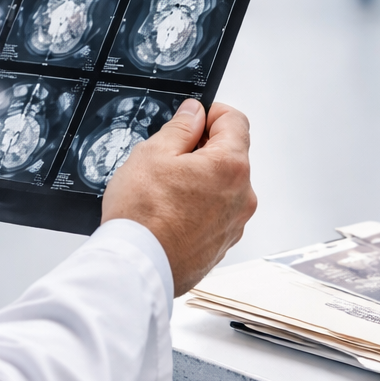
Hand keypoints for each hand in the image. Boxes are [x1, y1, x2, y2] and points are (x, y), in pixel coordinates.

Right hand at [102, 100, 256, 295]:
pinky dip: (199, 208)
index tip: (194, 119)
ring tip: (165, 191)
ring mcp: (234, 224)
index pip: (235, 121)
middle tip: (169, 157)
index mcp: (230, 166)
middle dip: (203, 150)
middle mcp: (242, 196)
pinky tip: (171, 213)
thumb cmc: (143, 215)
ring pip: (223, 187)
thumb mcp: (153, 153)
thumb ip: (181, 127)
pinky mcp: (222, 245)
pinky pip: (216, 214)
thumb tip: (194, 114)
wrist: (137, 266)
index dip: (212, 114)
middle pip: (230, 156)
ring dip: (201, 181)